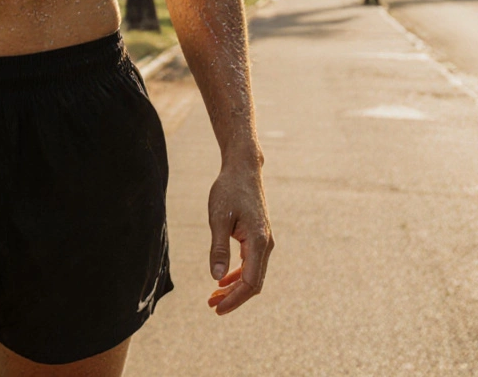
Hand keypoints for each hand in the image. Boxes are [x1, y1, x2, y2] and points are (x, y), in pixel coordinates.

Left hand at [206, 162, 272, 314]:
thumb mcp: (218, 218)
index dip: (234, 299)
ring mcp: (264, 241)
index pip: (250, 282)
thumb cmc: (229, 190)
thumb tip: (216, 277)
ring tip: (214, 296)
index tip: (216, 308)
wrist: (243, 170)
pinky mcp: (258, 237)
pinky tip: (222, 279)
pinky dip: (237, 274)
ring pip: (253, 274)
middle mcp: (266, 245)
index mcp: (258, 242)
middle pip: (253, 283)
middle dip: (234, 297)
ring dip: (235, 288)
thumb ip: (218, 248)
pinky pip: (251, 263)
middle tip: (211, 306)